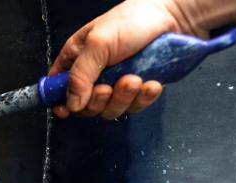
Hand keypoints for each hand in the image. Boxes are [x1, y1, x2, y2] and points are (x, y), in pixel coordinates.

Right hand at [49, 0, 196, 119]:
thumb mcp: (98, 43)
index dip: (59, 101)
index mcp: (77, 58)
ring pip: (110, 110)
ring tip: (134, 79)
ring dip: (123, 98)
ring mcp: (116, 84)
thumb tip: (71, 103)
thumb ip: (79, 75)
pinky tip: (150, 82)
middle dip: (97, 101)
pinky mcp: (137, 91)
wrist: (177, 18)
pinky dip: (143, 98)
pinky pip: (134, 108)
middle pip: (84, 106)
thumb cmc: (136, 19)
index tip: (66, 109)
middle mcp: (95, 73)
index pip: (58, 87)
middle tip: (107, 87)